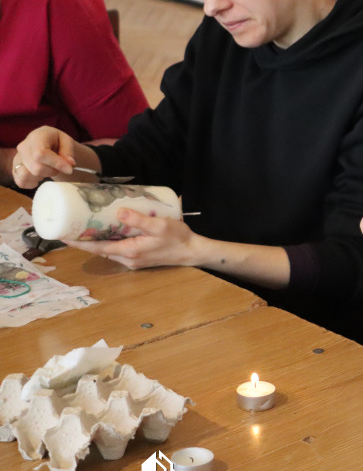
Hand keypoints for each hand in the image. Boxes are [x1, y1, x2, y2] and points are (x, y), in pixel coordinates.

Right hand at [12, 127, 85, 188]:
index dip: (56, 164)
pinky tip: (40, 177)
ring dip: (42, 177)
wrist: (46, 144)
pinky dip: (32, 183)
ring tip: (48, 170)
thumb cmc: (57, 142)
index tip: (69, 169)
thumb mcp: (67, 141)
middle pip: (36, 167)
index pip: (40, 154)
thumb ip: (68, 152)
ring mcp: (17, 158)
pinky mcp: (15, 169)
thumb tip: (69, 164)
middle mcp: (23, 147)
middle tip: (58, 167)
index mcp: (37, 137)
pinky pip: (21, 181)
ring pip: (26, 175)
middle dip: (52, 171)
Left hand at [66, 208, 199, 268]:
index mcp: (130, 251)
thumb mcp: (160, 226)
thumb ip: (139, 219)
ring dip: (97, 240)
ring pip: (109, 250)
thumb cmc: (179, 238)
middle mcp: (128, 259)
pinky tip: (110, 229)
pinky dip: (109, 241)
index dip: (78, 242)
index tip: (62, 235)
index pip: (97, 248)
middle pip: (100, 250)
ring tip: (87, 224)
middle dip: (84, 239)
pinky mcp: (139, 257)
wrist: (193, 251)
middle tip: (71, 225)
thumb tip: (118, 211)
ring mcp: (134, 260)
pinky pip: (118, 249)